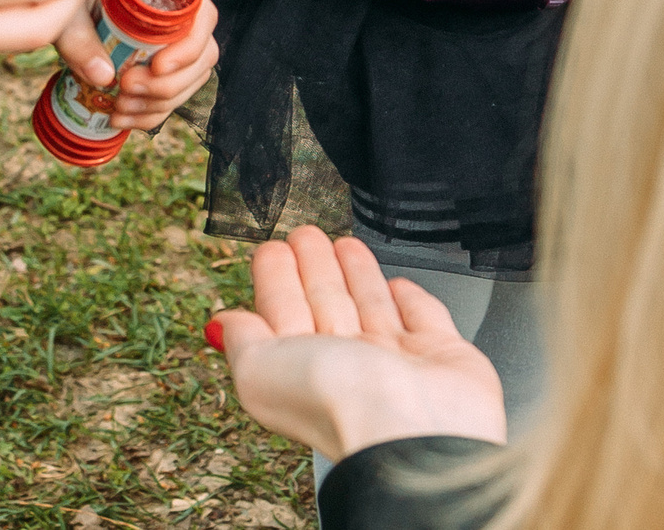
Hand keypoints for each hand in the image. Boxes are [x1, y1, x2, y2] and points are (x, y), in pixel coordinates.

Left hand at [54, 0, 219, 129]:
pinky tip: (121, 118)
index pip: (203, 17)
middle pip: (201, 56)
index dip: (188, 47)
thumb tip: (104, 78)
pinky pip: (173, 97)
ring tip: (120, 108)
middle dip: (167, 84)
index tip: (157, 67)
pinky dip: (150, 114)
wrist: (61, 2)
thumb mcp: (69, 6)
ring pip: (191, 81)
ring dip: (158, 103)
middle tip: (127, 88)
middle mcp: (181, 14)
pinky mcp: (163, 68)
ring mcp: (176, 43)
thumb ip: (80, 36)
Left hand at [209, 226, 505, 461]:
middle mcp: (346, 367)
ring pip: (370, 305)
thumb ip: (242, 341)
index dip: (275, 278)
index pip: (282, 310)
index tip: (271, 249)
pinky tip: (399, 284)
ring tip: (343, 243)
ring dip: (355, 274)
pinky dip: (411, 298)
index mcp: (299, 368)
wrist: (416, 430)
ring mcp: (395, 361)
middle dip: (313, 268)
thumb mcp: (260, 369)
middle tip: (305, 234)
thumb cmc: (339, 404)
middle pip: (324, 303)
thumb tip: (220, 326)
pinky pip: (423, 317)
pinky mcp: (443, 355)